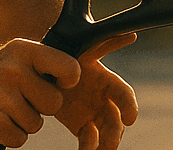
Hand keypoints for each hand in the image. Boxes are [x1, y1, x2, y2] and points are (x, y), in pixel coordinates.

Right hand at [0, 38, 81, 147]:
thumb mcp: (16, 58)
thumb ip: (46, 64)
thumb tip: (78, 76)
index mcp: (22, 51)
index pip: (68, 67)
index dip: (69, 79)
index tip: (60, 81)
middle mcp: (12, 71)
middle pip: (54, 103)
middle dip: (41, 107)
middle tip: (21, 97)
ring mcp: (1, 98)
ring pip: (36, 124)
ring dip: (22, 122)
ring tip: (4, 107)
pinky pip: (19, 139)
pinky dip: (9, 134)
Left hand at [55, 33, 138, 149]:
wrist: (41, 72)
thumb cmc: (61, 57)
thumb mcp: (75, 50)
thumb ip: (102, 44)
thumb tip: (131, 34)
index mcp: (105, 80)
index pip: (124, 94)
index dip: (129, 106)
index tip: (131, 118)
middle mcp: (103, 98)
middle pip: (116, 118)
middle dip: (116, 131)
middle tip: (110, 143)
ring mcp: (94, 114)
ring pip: (107, 133)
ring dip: (106, 143)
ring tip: (100, 149)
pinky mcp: (83, 127)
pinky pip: (90, 141)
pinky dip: (89, 147)